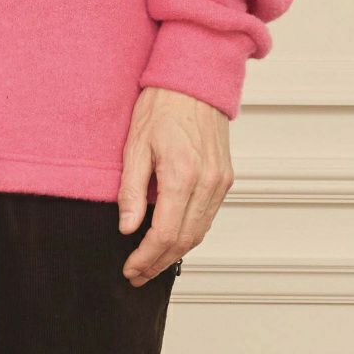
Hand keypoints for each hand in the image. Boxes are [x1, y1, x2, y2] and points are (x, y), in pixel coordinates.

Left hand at [116, 85, 233, 284]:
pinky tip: (172, 237)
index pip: (164, 234)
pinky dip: (190, 233)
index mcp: (181, 175)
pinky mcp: (226, 178)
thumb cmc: (161, 104)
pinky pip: (208, 216)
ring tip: (150, 263)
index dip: (146, 258)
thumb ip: (131, 189)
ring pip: (200, 233)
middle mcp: (207, 183)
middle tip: (137, 275)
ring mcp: (220, 182)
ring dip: (175, 253)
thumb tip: (127, 228)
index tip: (130, 270)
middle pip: (185, 241)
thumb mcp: (135, 144)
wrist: (195, 79)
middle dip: (159, 263)